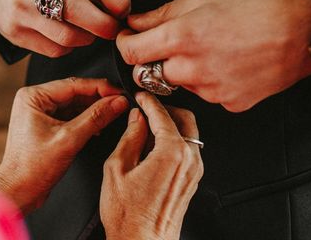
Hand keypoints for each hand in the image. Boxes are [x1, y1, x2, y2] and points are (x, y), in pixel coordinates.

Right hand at [0, 0, 130, 56]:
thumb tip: (122, 6)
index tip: (123, 8)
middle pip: (80, 10)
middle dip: (106, 24)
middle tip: (113, 28)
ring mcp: (21, 10)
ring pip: (69, 36)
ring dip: (88, 38)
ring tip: (89, 32)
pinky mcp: (16, 33)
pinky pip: (56, 49)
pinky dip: (69, 47)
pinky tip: (66, 36)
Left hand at [0, 77, 128, 212]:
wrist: (19, 191)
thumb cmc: (32, 168)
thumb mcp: (70, 139)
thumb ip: (96, 117)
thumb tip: (117, 102)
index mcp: (33, 97)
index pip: (73, 84)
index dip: (100, 87)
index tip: (119, 92)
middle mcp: (34, 100)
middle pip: (74, 92)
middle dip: (98, 98)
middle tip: (121, 102)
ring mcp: (39, 112)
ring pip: (73, 104)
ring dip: (93, 109)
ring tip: (114, 113)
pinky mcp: (45, 124)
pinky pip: (69, 115)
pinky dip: (85, 119)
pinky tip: (99, 125)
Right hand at [100, 92, 202, 239]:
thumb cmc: (128, 215)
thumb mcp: (117, 167)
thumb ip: (129, 137)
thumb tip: (136, 119)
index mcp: (172, 153)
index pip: (163, 115)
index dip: (149, 101)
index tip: (140, 95)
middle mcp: (189, 161)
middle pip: (185, 119)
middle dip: (165, 109)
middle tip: (145, 108)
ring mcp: (193, 173)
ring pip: (189, 134)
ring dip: (170, 125)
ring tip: (145, 128)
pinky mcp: (191, 182)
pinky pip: (187, 151)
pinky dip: (173, 141)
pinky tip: (152, 147)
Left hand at [117, 0, 310, 111]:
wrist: (307, 29)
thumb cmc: (259, 4)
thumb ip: (163, 11)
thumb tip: (135, 22)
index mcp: (182, 37)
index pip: (130, 53)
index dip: (124, 44)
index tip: (128, 38)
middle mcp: (192, 69)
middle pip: (149, 72)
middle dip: (152, 57)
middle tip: (171, 42)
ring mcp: (211, 90)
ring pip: (178, 83)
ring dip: (182, 69)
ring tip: (210, 48)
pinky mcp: (230, 103)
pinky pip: (205, 94)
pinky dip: (208, 81)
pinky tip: (226, 63)